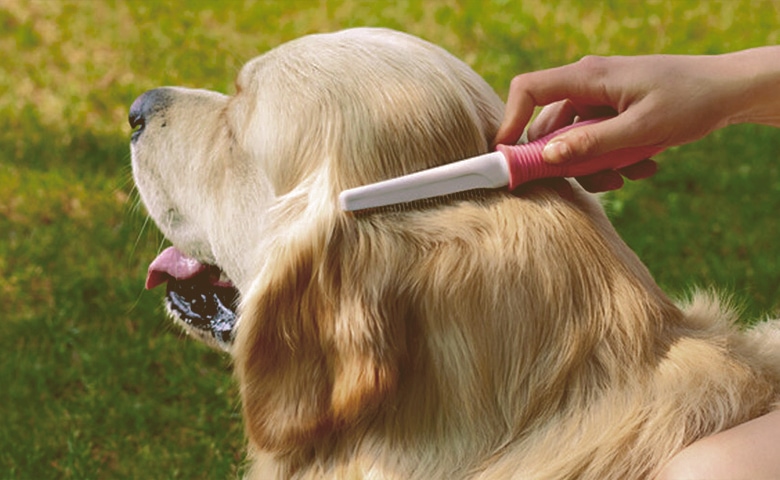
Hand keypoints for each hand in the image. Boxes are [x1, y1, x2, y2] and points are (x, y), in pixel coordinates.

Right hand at [494, 47, 779, 191]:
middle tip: (597, 181)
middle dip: (565, 161)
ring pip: (572, 141)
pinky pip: (593, 141)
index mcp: (589, 77)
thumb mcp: (642, 129)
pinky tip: (642, 166)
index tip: (508, 156)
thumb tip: (549, 158)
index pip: (529, 89)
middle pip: (549, 127)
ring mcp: (598, 99)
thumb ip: (593, 143)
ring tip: (629, 174)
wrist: (729, 90)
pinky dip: (610, 159)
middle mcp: (587, 85)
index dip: (510, 121)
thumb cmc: (689, 100)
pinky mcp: (610, 113)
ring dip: (594, 165)